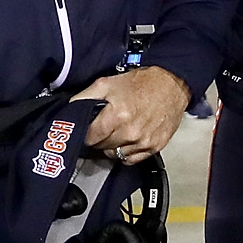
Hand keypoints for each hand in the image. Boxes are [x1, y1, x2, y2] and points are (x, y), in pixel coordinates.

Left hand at [76, 65, 191, 164]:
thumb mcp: (107, 83)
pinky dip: (126, 153)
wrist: (171, 84)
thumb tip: (71, 108)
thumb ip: (85, 97)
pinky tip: (127, 140)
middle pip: (101, 147)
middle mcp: (130, 132)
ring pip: (115, 155)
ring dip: (112, 146)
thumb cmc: (142, 83)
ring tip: (116, 132)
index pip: (89, 137)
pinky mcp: (154, 147)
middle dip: (98, 139)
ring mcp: (144, 142)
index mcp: (117, 116)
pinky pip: (131, 159)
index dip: (85, 133)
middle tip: (101, 128)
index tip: (87, 129)